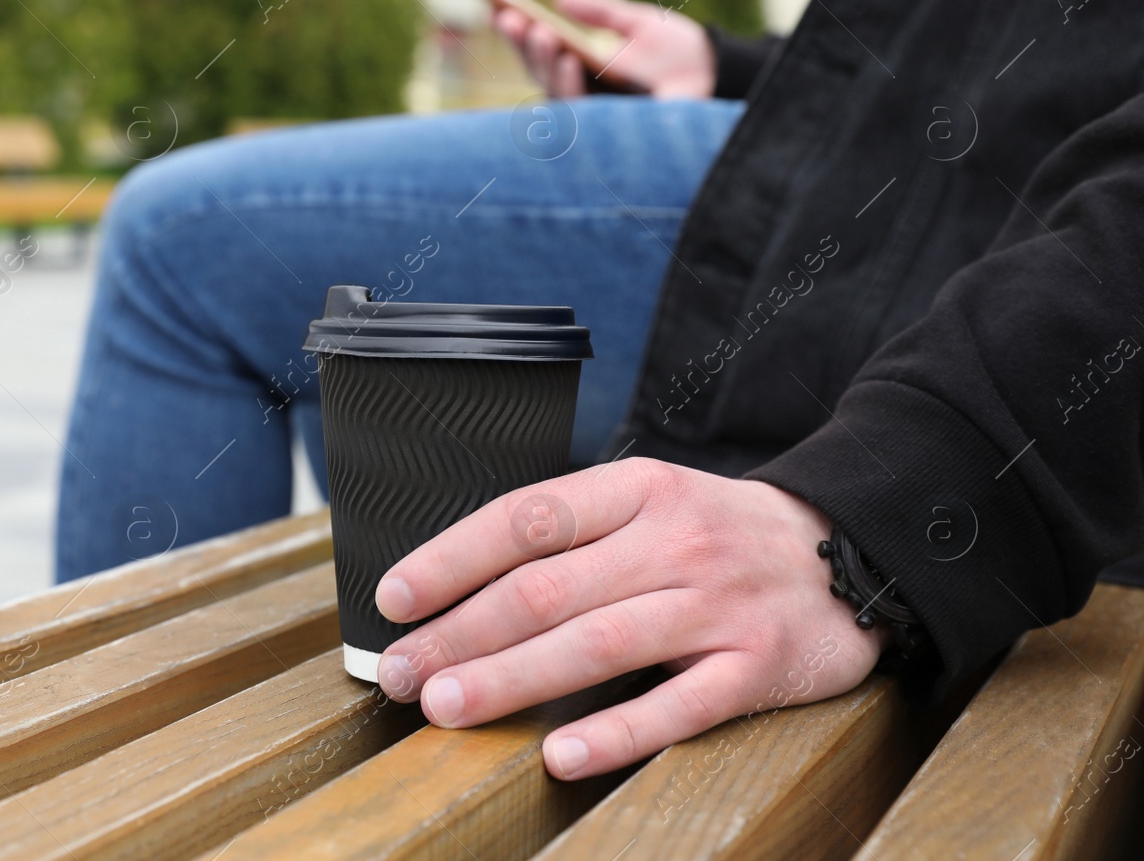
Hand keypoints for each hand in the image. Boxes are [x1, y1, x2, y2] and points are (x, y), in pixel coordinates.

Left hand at [373, 458, 882, 779]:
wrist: (851, 549)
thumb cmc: (720, 533)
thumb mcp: (650, 500)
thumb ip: (573, 532)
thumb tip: (463, 580)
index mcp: (635, 491)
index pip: (526, 518)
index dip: (453, 557)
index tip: (396, 597)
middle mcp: (671, 541)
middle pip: (547, 589)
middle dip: (460, 633)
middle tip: (402, 673)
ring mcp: (715, 605)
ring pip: (597, 644)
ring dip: (512, 678)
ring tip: (447, 707)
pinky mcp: (755, 667)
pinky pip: (677, 707)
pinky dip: (616, 733)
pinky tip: (560, 756)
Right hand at [494, 0, 715, 98]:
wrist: (718, 72)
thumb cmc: (680, 52)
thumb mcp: (636, 22)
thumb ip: (600, 12)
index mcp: (586, 70)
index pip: (542, 54)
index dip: (519, 35)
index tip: (500, 8)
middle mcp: (585, 95)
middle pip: (539, 74)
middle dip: (522, 46)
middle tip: (510, 16)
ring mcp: (597, 113)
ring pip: (554, 92)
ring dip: (543, 61)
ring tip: (539, 31)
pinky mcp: (613, 127)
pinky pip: (582, 111)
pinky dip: (572, 84)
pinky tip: (569, 60)